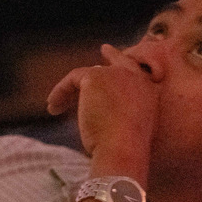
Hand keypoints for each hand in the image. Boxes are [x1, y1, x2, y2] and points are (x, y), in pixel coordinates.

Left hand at [47, 45, 156, 167]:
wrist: (123, 150)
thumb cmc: (125, 152)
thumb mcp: (127, 132)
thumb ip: (119, 117)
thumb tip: (97, 116)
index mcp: (149, 93)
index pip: (137, 72)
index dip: (124, 63)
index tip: (114, 53)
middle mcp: (136, 79)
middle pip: (121, 62)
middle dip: (113, 55)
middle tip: (104, 49)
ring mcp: (117, 75)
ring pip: (89, 76)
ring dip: (71, 89)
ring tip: (55, 104)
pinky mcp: (96, 77)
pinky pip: (73, 80)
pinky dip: (60, 93)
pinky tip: (52, 108)